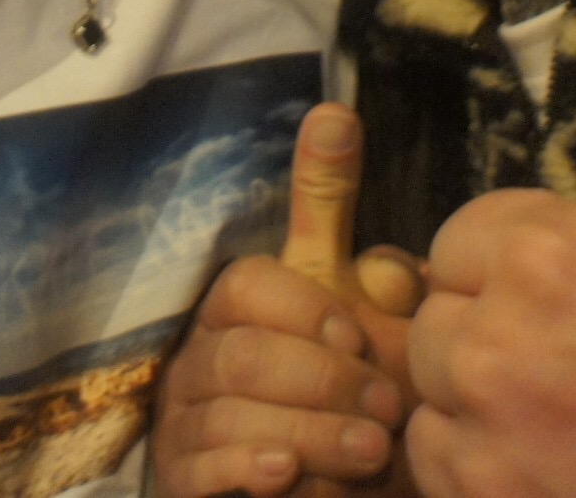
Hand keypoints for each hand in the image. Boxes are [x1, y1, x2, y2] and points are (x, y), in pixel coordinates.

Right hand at [152, 104, 425, 497]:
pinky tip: (285, 474)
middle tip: (388, 408)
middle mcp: (199, 357)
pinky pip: (206, 472)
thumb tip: (334, 113)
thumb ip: (329, 208)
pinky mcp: (187, 480)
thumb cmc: (332, 374)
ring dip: (310, 434)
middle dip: (323, 382)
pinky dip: (248, 471)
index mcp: (233, 305)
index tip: (358, 337)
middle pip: (242, 355)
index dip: (305, 309)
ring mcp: (187, 421)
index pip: (248, 286)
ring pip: (231, 416)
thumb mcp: (337, 285)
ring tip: (370, 452)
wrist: (321, 475)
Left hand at [405, 0, 575, 497]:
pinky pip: (438, 470)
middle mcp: (499, 344)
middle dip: (498, 331)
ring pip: (433, 395)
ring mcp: (490, 437)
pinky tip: (559, 464)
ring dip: (484, 402)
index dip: (525, 267)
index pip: (465, 240)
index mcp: (544, 255)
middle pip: (440, 318)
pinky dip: (484, 470)